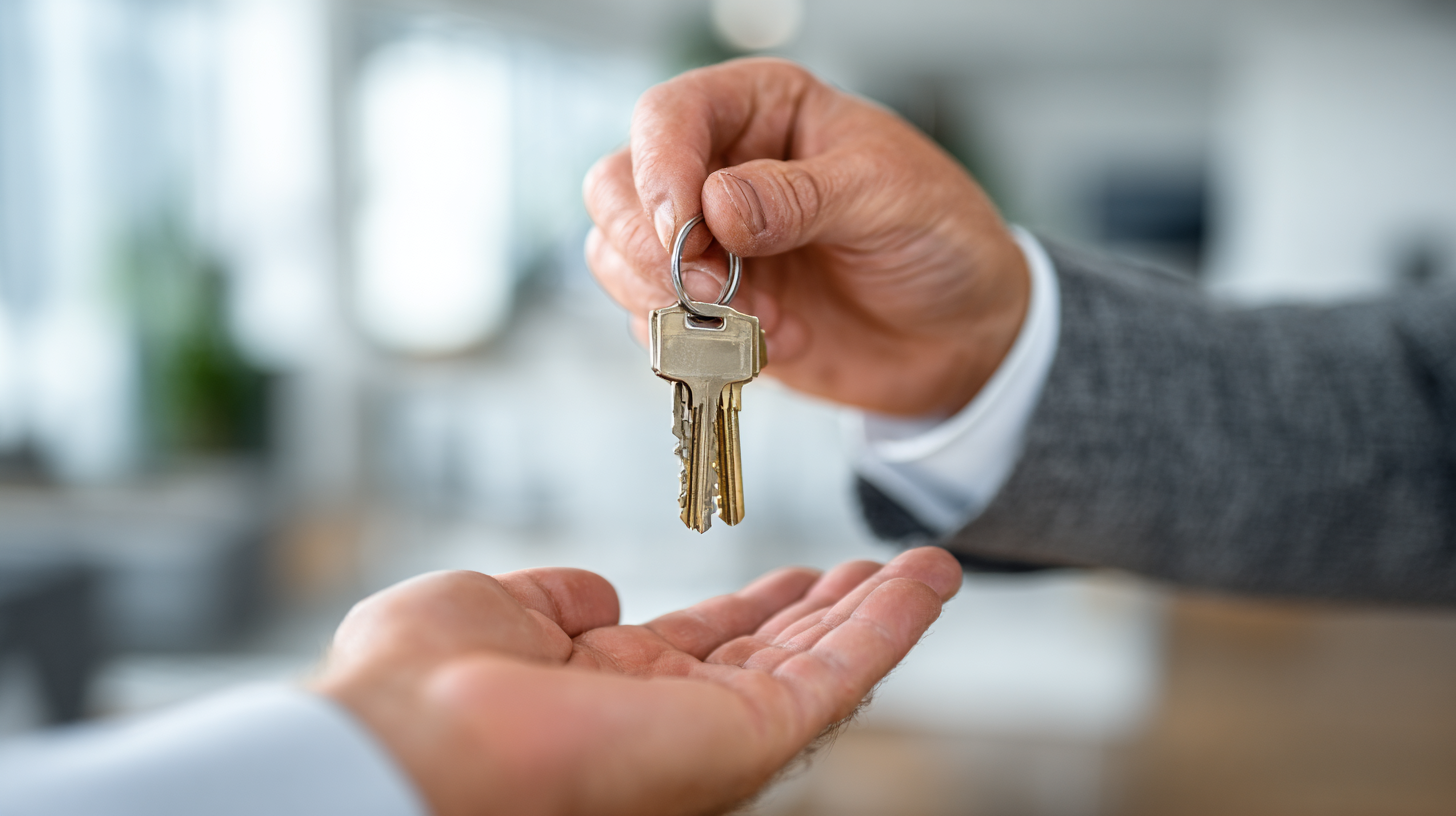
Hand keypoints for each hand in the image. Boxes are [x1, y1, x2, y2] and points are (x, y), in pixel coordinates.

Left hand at [312, 548, 960, 815]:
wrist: (410, 742)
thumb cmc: (417, 687)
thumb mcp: (488, 609)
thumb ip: (553, 601)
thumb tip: (602, 592)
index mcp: (603, 688)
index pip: (703, 646)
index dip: (756, 608)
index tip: (795, 576)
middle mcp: (665, 720)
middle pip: (774, 658)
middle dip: (830, 612)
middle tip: (877, 571)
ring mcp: (711, 734)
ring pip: (820, 669)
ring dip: (879, 615)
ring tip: (929, 568)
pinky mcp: (747, 739)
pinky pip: (838, 678)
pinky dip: (890, 627)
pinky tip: (926, 582)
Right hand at [583, 57, 1028, 417]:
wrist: (963, 335)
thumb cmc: (940, 238)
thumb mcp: (888, 196)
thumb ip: (801, 197)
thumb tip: (717, 205)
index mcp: (763, 109)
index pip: (670, 117)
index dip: (660, 170)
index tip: (686, 226)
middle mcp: (719, 169)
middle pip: (618, 187)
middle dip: (648, 244)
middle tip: (713, 288)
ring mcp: (708, 243)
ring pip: (618, 257)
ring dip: (666, 299)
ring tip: (752, 319)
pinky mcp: (709, 309)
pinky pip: (652, 322)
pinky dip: (692, 342)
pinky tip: (767, 341)